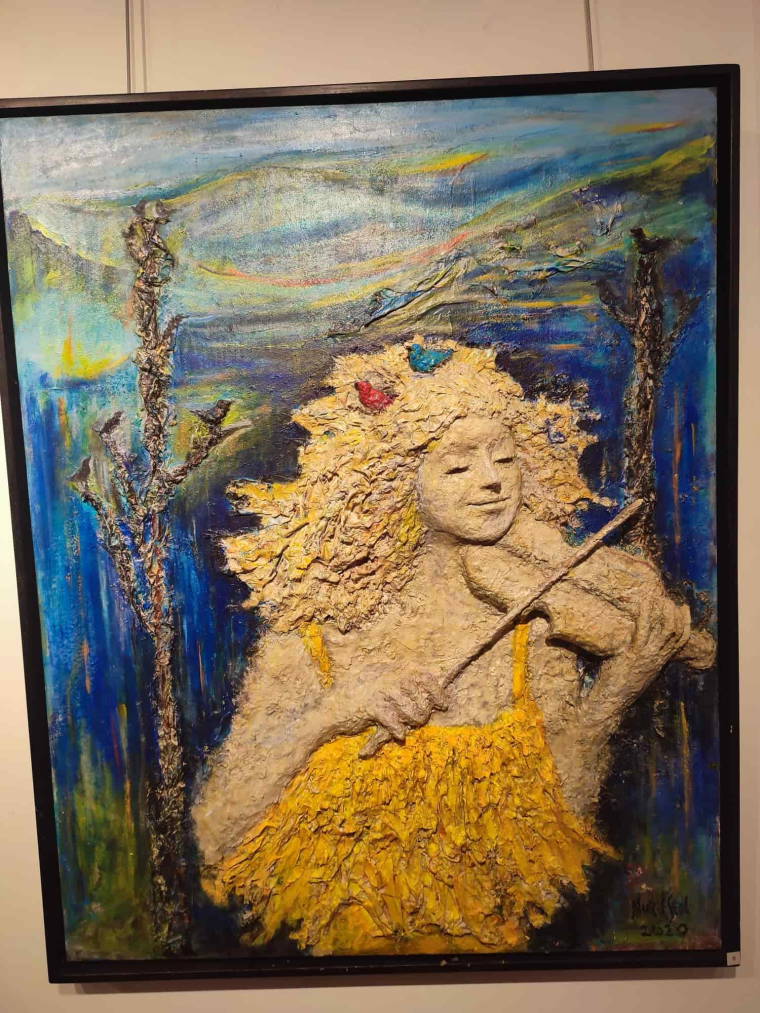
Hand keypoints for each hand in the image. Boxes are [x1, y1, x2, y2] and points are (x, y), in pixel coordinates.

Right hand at [356, 673, 449, 743]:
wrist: (329, 708)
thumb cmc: (355, 697)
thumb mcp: (376, 680)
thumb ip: (398, 682)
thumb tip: (427, 694)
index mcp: (390, 668)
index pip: (423, 675)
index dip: (436, 690)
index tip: (443, 704)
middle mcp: (387, 675)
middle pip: (420, 695)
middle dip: (423, 711)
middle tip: (418, 720)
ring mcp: (379, 689)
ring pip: (411, 710)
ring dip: (412, 721)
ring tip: (407, 726)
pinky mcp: (371, 705)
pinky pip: (395, 721)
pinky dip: (399, 730)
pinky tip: (398, 733)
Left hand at [583, 587, 691, 734]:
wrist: (610, 702)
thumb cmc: (618, 686)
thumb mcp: (637, 670)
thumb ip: (644, 658)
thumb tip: (641, 643)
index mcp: (659, 662)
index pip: (680, 640)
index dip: (685, 623)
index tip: (684, 608)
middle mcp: (656, 658)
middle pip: (674, 631)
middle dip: (674, 612)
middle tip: (668, 598)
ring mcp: (645, 656)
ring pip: (662, 629)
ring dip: (661, 610)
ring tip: (657, 595)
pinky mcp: (632, 654)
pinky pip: (642, 631)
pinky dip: (645, 614)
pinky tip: (643, 603)